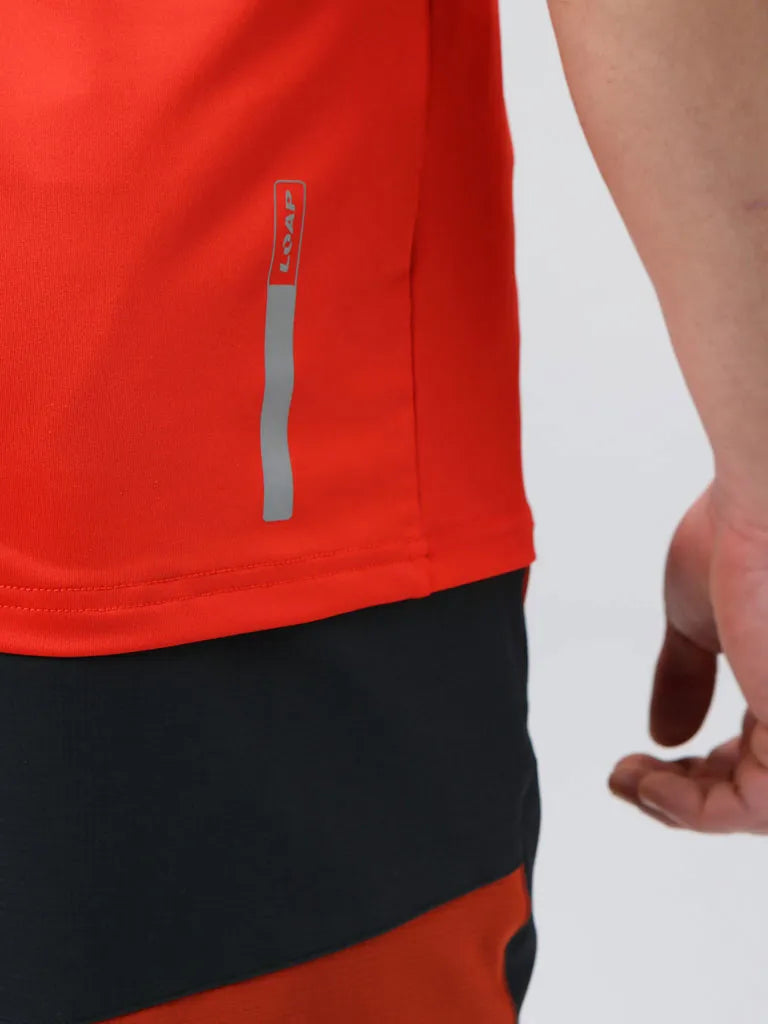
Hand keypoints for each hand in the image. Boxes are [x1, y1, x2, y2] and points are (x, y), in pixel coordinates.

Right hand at [609, 479, 767, 832]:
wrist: (767, 499)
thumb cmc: (745, 536)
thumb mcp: (701, 620)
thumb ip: (686, 677)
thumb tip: (664, 734)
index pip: (754, 755)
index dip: (696, 770)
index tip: (640, 760)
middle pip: (752, 788)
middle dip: (684, 794)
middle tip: (628, 779)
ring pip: (751, 807)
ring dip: (679, 806)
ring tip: (628, 782)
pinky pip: (749, 805)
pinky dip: (691, 807)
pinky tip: (647, 783)